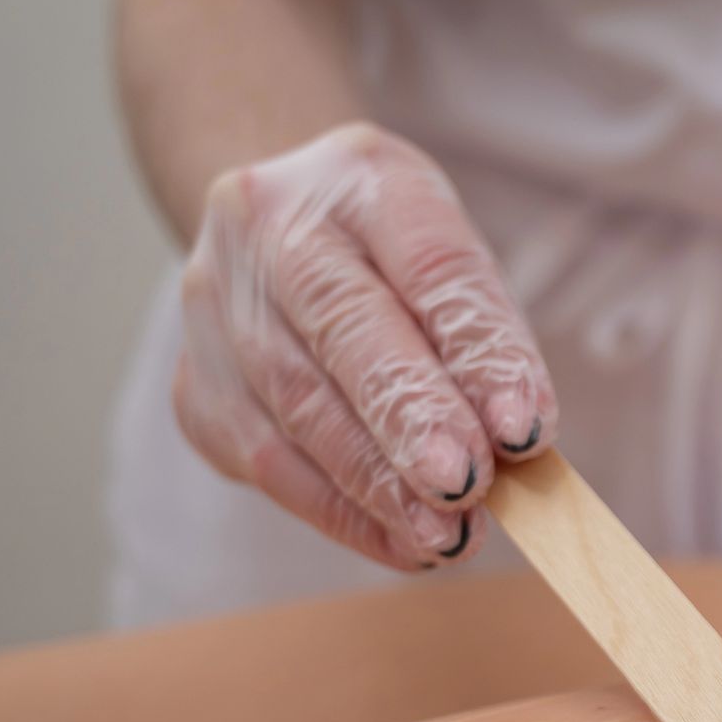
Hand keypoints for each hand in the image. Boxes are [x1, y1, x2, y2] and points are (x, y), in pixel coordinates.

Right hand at [174, 122, 557, 568]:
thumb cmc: (394, 261)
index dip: (479, 351)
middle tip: (467, 486)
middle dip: (411, 418)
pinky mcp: (197, 381)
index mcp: (363, 177)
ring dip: (379, 485)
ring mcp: (216, 301)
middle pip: (347, 330)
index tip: (524, 430)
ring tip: (448, 536)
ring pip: (297, 405)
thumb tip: (518, 448)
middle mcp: (270, 225)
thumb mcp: (457, 266)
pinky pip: (267, 460)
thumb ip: (485, 345)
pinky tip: (401, 544)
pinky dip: (340, 511)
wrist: (275, 232)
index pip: (431, 265)